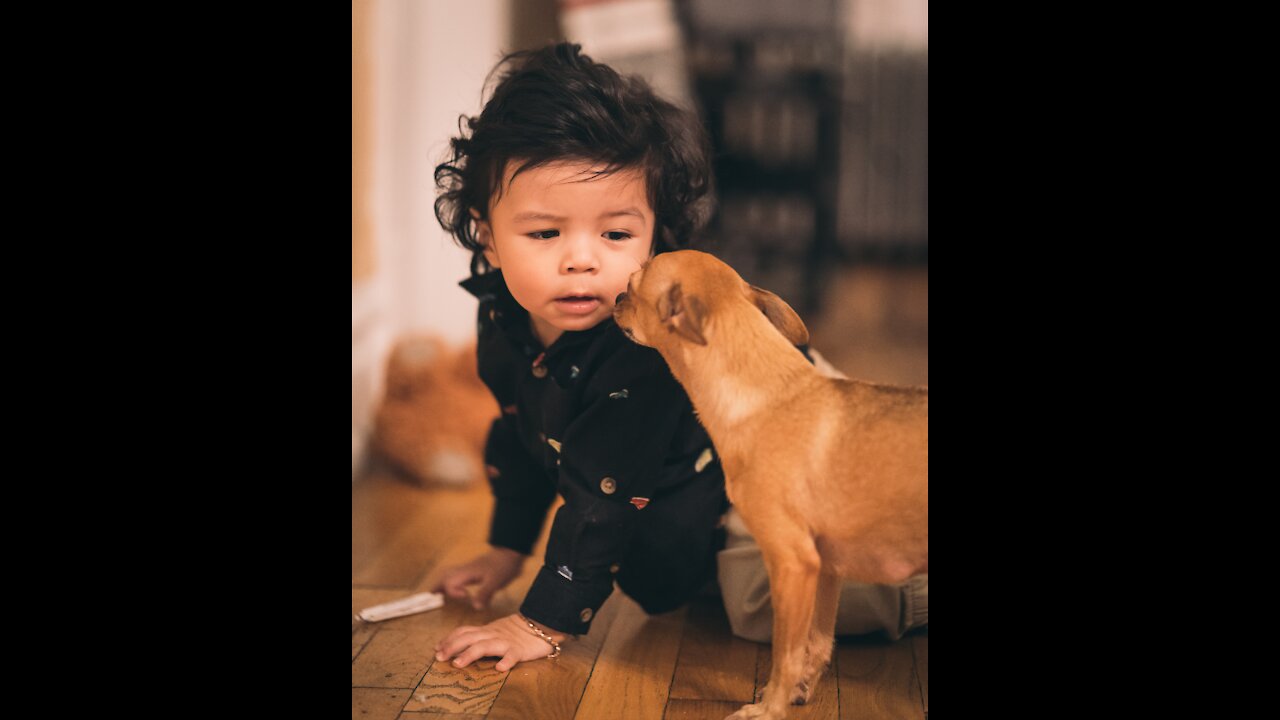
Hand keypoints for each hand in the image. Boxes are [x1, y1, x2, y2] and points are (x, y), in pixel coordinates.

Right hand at [430, 547, 524, 609]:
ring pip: (451, 573)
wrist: (511, 552)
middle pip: (446, 576)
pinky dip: (451, 580)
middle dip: (438, 585)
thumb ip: (485, 594)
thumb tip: (475, 607)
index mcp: (468, 573)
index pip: (450, 582)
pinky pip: (458, 574)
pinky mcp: (475, 569)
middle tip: (431, 595)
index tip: (465, 596)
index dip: (454, 592)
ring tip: (437, 591)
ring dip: (443, 582)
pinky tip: (457, 587)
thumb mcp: (496, 581)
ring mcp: (470, 568)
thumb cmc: (504, 565)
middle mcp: (466, 570)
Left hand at [434, 613, 567, 671]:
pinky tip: (500, 668)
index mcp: (486, 630)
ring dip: (470, 654)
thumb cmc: (516, 631)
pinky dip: (506, 661)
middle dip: (452, 647)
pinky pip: (512, 655)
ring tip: (458, 664)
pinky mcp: (520, 650)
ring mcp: (506, 642)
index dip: (449, 639)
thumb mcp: (494, 631)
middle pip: (469, 638)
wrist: (541, 623)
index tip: (437, 648)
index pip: (464, 632)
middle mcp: (493, 634)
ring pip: (485, 645)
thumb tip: (457, 645)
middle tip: (440, 658)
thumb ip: (478, 636)